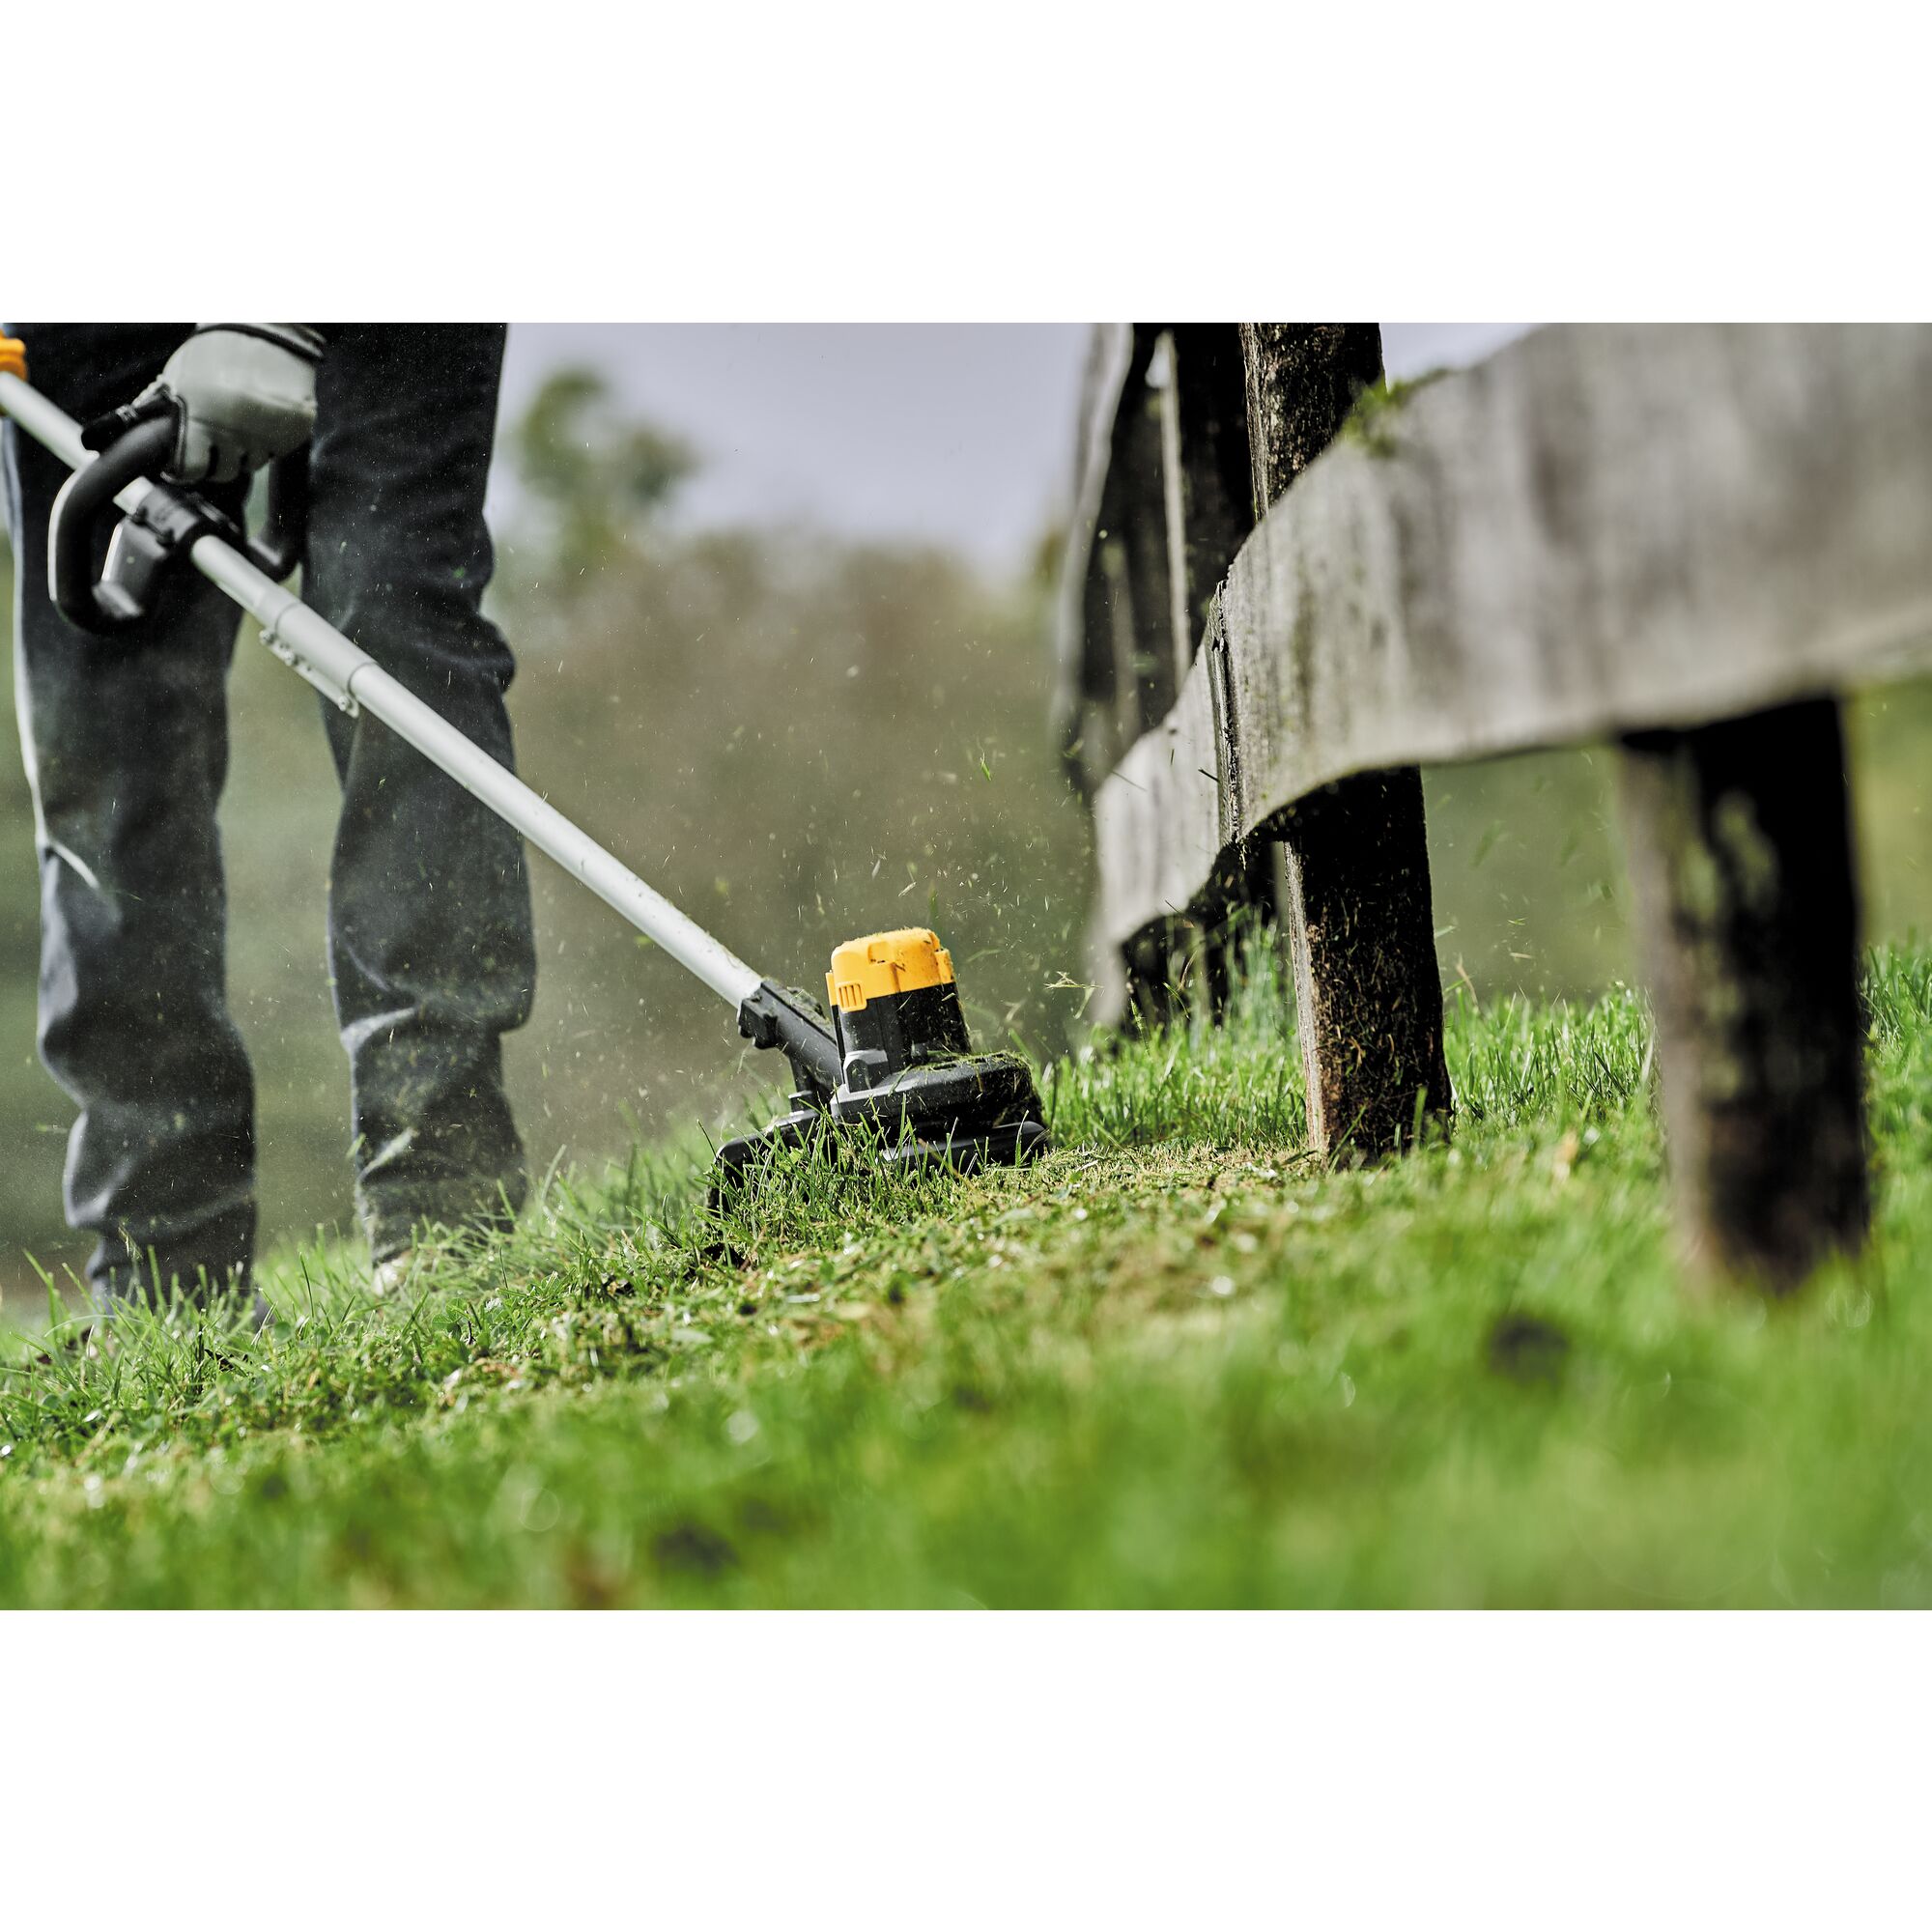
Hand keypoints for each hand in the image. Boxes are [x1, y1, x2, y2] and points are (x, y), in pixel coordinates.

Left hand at [93, 324, 324, 483]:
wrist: (265, 327)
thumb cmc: (214, 351)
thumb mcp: (177, 379)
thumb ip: (162, 411)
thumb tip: (129, 440)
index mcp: (201, 418)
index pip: (190, 470)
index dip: (184, 470)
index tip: (182, 464)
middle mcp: (237, 431)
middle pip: (225, 472)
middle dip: (216, 459)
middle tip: (214, 439)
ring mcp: (270, 433)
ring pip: (254, 462)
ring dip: (245, 449)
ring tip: (240, 422)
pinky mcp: (296, 430)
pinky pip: (279, 449)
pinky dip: (270, 439)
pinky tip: (262, 417)